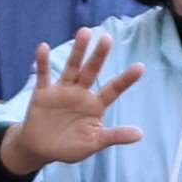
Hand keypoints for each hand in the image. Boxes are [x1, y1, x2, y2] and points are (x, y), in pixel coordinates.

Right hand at [0, 33, 146, 173]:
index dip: (126, 79)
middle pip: (92, 71)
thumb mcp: (94, 143)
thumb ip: (114, 136)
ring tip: (84, 32)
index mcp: (96, 105)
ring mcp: (62, 91)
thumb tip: (140, 134)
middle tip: (107, 38)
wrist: (41, 149)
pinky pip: (44, 75)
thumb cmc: (70, 146)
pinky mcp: (43, 93)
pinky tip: (43, 47)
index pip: (113, 89)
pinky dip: (43, 62)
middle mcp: (81, 93)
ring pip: (71, 68)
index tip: (141, 67)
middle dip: (99, 56)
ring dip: (77, 51)